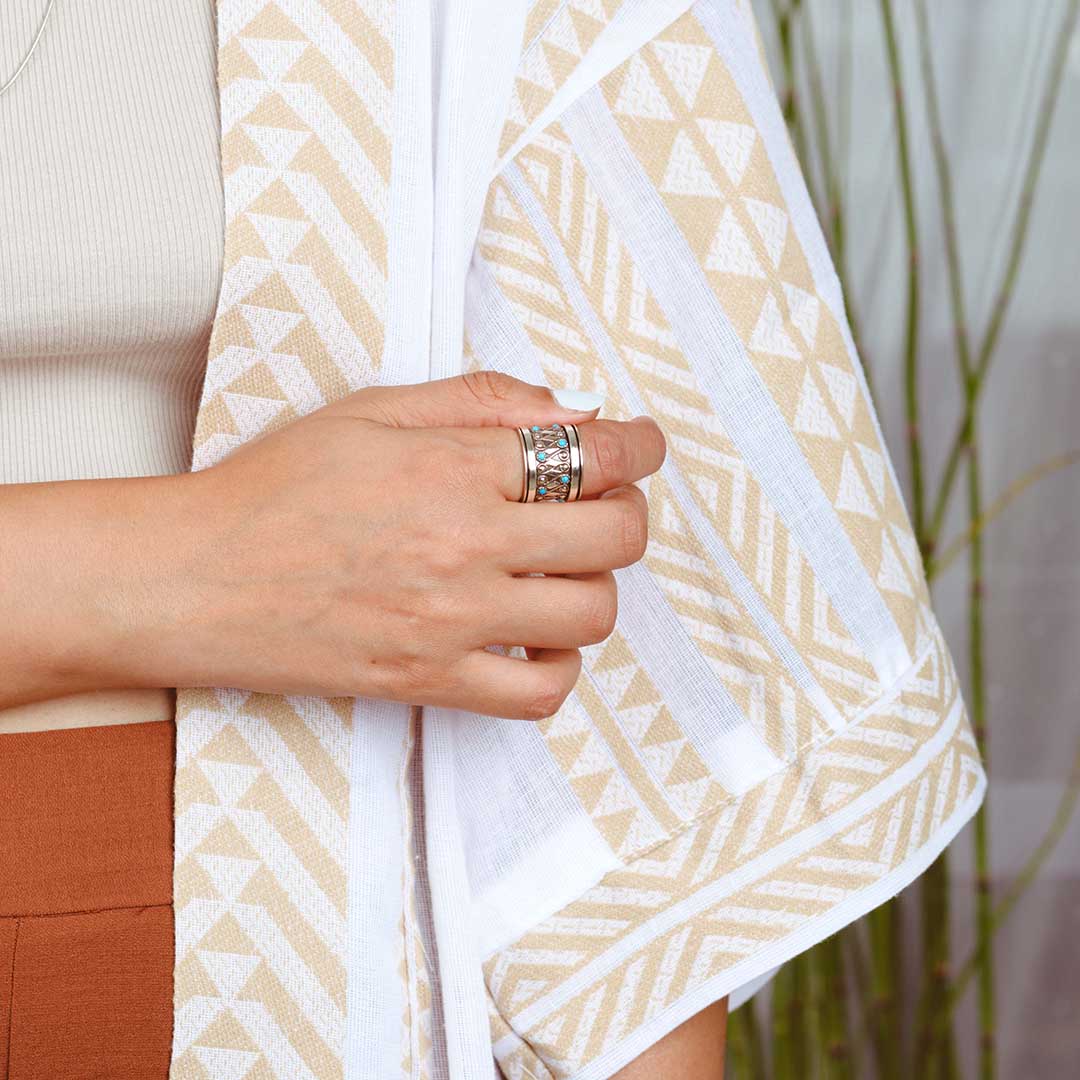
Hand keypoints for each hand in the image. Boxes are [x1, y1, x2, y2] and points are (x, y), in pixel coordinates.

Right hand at [116, 373, 665, 718]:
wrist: (195, 578)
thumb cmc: (274, 488)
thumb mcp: (370, 411)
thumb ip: (477, 400)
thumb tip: (567, 409)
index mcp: (452, 466)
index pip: (593, 454)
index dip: (640, 447)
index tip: (643, 446)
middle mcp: (465, 545)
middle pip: (615, 536)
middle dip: (628, 512)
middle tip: (604, 504)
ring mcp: (452, 622)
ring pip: (592, 614)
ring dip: (594, 586)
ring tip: (559, 571)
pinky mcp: (429, 681)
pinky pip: (539, 694)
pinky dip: (558, 667)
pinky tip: (533, 638)